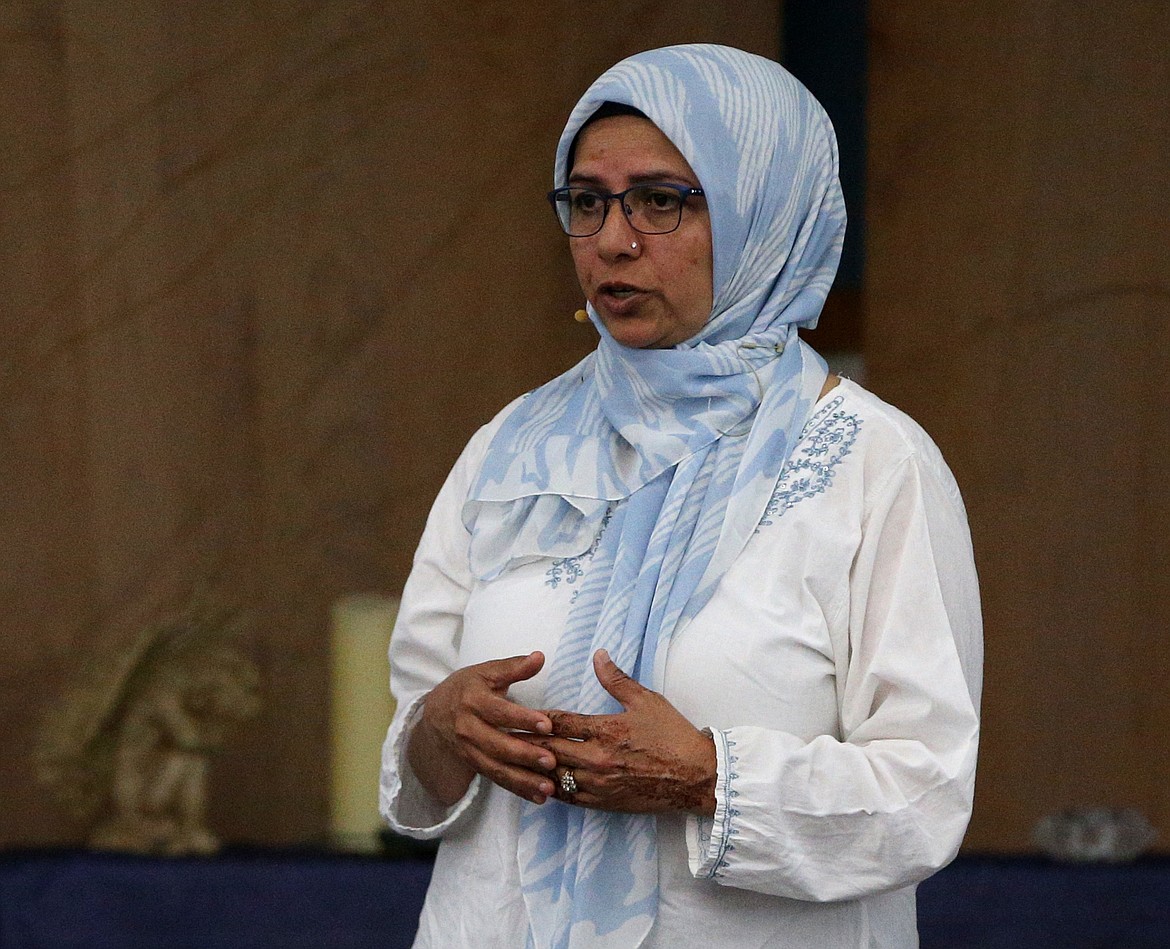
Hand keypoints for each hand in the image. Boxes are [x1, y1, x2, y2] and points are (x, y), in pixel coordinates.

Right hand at [408, 652, 557, 805]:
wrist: (434, 713)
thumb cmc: (468, 688)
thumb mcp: (486, 672)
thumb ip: (514, 667)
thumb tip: (539, 657)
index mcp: (473, 700)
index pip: (499, 711)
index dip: (523, 718)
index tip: (547, 724)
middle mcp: (469, 728)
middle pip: (497, 744)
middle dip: (524, 754)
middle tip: (550, 761)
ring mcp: (470, 750)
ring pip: (497, 767)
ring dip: (523, 780)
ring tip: (549, 787)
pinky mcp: (475, 765)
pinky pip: (497, 779)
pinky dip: (518, 789)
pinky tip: (540, 796)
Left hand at [526, 649, 715, 815]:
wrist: (695, 776)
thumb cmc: (673, 735)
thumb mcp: (647, 700)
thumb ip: (617, 679)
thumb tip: (598, 655)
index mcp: (605, 730)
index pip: (559, 721)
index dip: (535, 717)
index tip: (515, 713)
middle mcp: (597, 758)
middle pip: (549, 748)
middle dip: (525, 741)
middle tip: (501, 735)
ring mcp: (599, 784)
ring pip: (555, 775)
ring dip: (534, 767)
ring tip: (511, 759)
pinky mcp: (604, 803)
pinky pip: (569, 798)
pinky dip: (552, 789)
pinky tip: (539, 782)